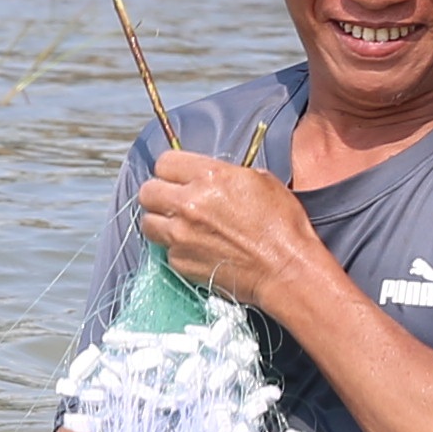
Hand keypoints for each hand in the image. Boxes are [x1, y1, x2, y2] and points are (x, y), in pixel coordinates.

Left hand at [130, 145, 326, 311]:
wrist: (285, 269)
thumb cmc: (282, 224)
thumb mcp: (261, 180)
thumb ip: (227, 174)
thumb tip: (210, 178)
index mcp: (209, 176)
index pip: (164, 163)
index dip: (171, 170)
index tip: (178, 177)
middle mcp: (188, 203)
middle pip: (147, 191)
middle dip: (159, 194)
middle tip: (174, 201)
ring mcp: (180, 235)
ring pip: (147, 222)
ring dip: (160, 221)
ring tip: (179, 226)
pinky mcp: (180, 262)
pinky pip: (165, 250)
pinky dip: (176, 249)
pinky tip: (196, 248)